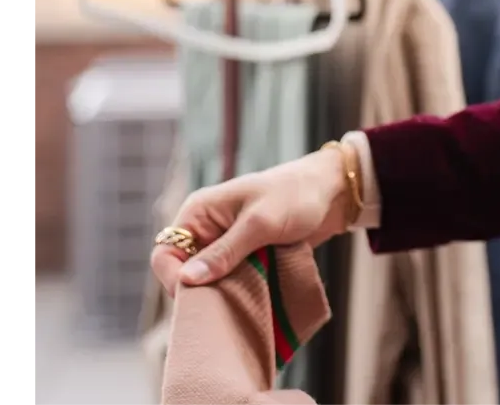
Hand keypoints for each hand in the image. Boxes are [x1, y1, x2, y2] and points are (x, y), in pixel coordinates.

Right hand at [150, 148, 351, 296]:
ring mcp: (227, 245)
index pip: (165, 254)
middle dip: (201, 292)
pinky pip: (232, 282)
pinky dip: (240, 293)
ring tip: (242, 304)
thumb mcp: (260, 223)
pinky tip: (253, 303)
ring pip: (210, 282)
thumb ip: (225, 252)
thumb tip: (187, 280)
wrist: (334, 192)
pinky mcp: (247, 258)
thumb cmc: (296, 196)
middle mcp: (207, 230)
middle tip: (224, 307)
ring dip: (224, 294)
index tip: (199, 299)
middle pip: (186, 273)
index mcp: (199, 213)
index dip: (175, 280)